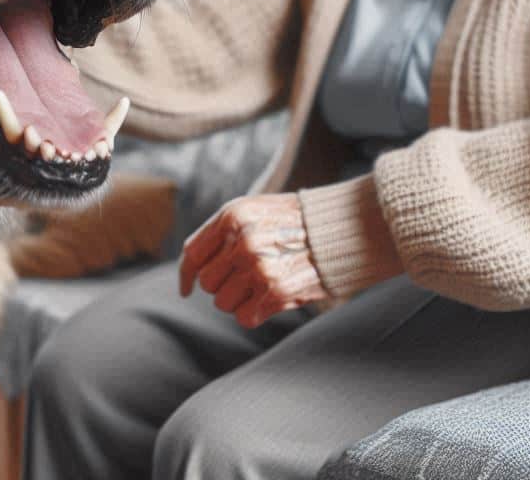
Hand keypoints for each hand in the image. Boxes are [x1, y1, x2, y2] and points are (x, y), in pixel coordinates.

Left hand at [179, 192, 328, 327]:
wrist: (342, 229)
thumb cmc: (292, 222)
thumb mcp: (253, 211)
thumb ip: (221, 232)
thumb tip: (191, 266)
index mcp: (232, 216)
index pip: (193, 253)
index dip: (186, 275)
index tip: (186, 290)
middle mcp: (242, 241)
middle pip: (207, 283)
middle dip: (222, 285)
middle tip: (245, 277)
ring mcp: (259, 267)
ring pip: (223, 304)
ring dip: (238, 300)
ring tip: (262, 285)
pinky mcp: (277, 291)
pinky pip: (244, 317)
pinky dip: (254, 314)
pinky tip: (271, 298)